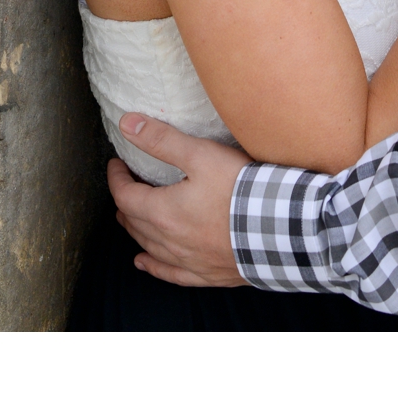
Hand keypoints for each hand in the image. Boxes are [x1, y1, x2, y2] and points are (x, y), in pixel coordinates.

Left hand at [106, 114, 251, 286]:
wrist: (279, 229)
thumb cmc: (242, 191)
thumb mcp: (203, 156)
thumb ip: (164, 140)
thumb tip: (127, 124)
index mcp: (162, 212)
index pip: (125, 195)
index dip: (117, 178)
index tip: (117, 165)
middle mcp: (167, 240)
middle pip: (133, 222)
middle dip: (126, 202)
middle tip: (128, 187)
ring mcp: (186, 260)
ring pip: (147, 246)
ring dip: (136, 229)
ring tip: (131, 218)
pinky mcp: (205, 273)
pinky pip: (168, 272)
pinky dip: (152, 266)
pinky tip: (143, 261)